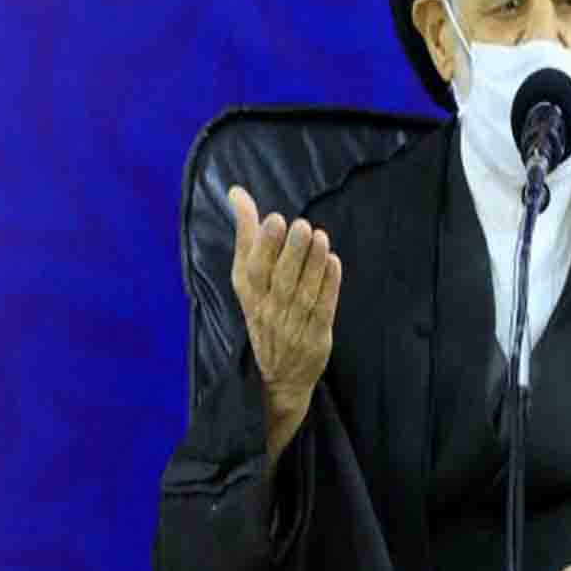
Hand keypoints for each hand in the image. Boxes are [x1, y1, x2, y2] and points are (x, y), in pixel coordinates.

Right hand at [227, 185, 341, 459]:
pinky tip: (332, 262)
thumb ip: (246, 237)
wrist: (280, 377)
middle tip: (301, 225)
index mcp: (249, 295)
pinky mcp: (316, 337)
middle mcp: (268, 311)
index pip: (253, 269)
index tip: (274, 219)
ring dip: (312, 263)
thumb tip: (237, 193)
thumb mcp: (247, 280)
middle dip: (291, 251)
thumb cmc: (264, 313)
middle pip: (280, 280)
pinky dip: (329, 285)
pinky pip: (323, 308)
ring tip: (320, 237)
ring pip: (303, 292)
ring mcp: (292, 326)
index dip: (264, 246)